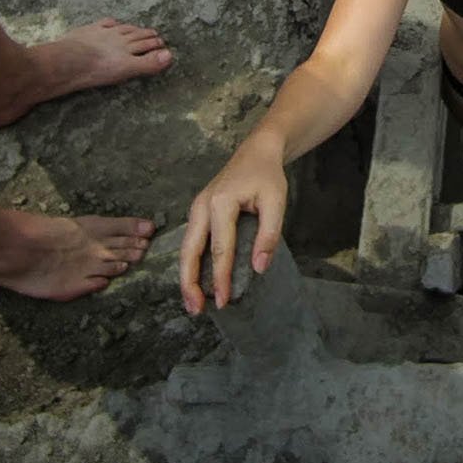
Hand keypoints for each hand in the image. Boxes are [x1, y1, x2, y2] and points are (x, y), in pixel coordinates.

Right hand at [179, 132, 287, 314]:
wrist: (256, 152)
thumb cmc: (267, 176)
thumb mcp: (276, 202)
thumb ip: (268, 235)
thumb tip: (258, 268)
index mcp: (220, 203)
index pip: (220, 249)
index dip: (221, 278)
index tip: (224, 301)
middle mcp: (201, 207)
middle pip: (189, 252)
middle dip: (190, 283)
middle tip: (196, 310)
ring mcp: (196, 209)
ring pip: (185, 249)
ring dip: (187, 276)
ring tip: (193, 303)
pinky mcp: (198, 213)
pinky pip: (191, 242)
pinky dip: (191, 264)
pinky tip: (196, 280)